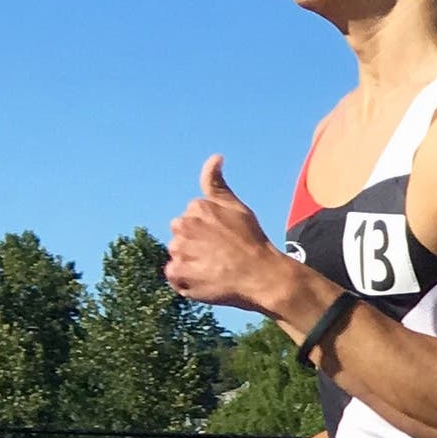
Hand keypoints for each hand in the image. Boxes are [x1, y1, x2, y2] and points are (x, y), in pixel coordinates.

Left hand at [166, 157, 292, 313]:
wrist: (262, 276)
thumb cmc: (252, 241)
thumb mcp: (236, 207)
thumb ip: (217, 183)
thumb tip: (215, 157)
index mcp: (196, 207)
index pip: (191, 220)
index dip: (208, 232)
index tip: (224, 241)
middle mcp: (184, 225)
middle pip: (181, 237)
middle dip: (194, 245)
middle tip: (219, 256)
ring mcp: (180, 249)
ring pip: (178, 255)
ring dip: (190, 263)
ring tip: (214, 269)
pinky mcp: (178, 272)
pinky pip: (174, 276)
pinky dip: (186, 280)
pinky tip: (206, 280)